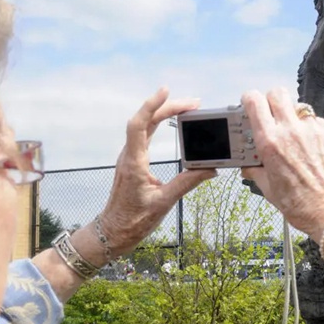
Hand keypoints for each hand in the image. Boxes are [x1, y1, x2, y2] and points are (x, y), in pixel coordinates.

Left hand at [98, 87, 215, 255]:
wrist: (112, 232)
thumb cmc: (133, 221)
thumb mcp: (164, 202)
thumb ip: (188, 183)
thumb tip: (210, 169)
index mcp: (134, 163)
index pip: (139, 125)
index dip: (151, 105)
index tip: (166, 91)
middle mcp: (130, 156)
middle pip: (146, 121)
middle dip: (169, 107)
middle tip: (194, 103)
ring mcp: (130, 158)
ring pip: (146, 126)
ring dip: (165, 114)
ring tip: (188, 109)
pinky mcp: (133, 162)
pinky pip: (145, 135)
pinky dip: (160, 124)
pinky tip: (173, 123)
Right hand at [240, 87, 323, 241]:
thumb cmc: (303, 206)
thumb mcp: (269, 190)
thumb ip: (256, 171)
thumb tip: (249, 165)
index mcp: (270, 143)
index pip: (255, 102)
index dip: (249, 99)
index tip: (249, 104)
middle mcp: (291, 131)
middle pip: (277, 93)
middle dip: (271, 100)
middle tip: (270, 114)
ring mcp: (313, 130)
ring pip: (298, 107)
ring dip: (291, 116)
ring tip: (292, 135)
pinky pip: (315, 121)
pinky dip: (309, 129)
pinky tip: (309, 146)